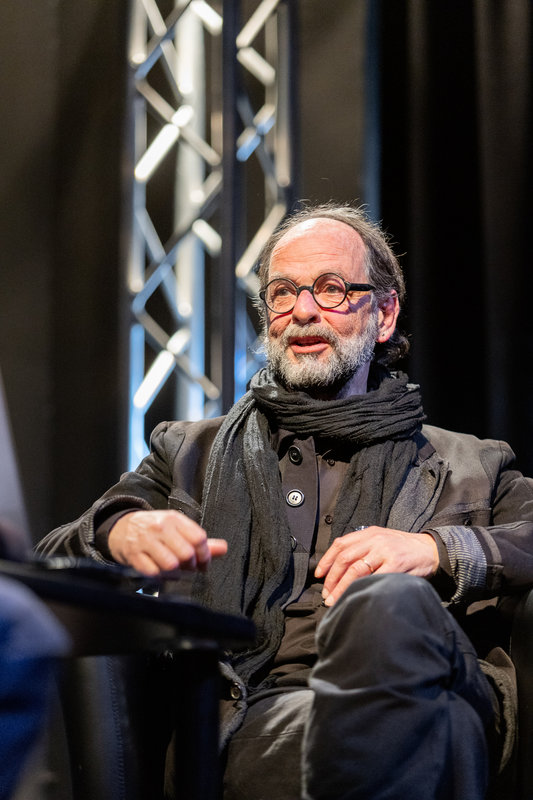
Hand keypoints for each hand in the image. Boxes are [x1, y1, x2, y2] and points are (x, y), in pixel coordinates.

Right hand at [108, 510, 227, 575]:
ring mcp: (146, 541)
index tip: (204, 564)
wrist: (122, 528)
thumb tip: (224, 549)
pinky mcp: (134, 555)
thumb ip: (199, 540)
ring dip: (176, 574)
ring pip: (170, 565)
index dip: (205, 556)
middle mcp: (160, 528)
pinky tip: (161, 574)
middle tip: (189, 568)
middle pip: (186, 553)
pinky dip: (161, 578)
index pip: (199, 538)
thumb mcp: (177, 528)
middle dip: (191, 566)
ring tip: (175, 572)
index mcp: (175, 519)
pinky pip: (153, 573)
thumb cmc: (155, 530)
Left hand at [315, 526, 438, 606]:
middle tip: (326, 594)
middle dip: (331, 579)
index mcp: (368, 533)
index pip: (340, 544)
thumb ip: (363, 549)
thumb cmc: (403, 549)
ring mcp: (385, 551)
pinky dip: (362, 589)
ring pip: (355, 569)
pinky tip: (356, 597)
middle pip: (344, 558)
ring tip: (335, 600)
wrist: (431, 550)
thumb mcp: (381, 540)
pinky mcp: (396, 564)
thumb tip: (339, 568)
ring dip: (341, 587)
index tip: (318, 575)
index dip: (326, 560)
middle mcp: (375, 540)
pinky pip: (374, 578)